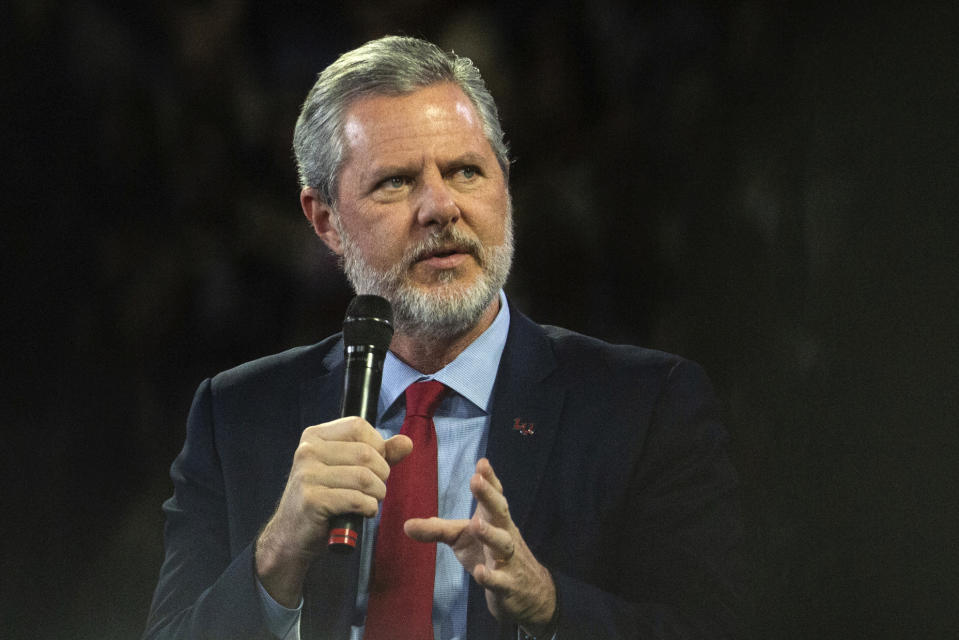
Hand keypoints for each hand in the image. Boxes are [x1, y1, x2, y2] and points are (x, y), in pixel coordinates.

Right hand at [255, 417, 412, 605]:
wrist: (292, 536)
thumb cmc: (324, 500)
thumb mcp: (348, 470)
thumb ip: (379, 454)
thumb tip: (406, 443)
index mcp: (314, 436)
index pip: (358, 426)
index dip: (377, 446)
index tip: (375, 466)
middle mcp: (307, 451)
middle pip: (366, 453)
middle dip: (381, 475)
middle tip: (375, 490)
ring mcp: (307, 475)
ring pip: (364, 477)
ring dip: (377, 494)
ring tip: (370, 501)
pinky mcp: (311, 500)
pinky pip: (356, 500)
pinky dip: (368, 508)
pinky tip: (362, 513)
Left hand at [405, 458, 556, 634]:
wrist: (524, 590)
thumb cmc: (487, 553)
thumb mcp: (460, 538)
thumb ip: (437, 529)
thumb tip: (406, 525)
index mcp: (493, 519)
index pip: (494, 495)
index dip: (489, 479)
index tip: (482, 463)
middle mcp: (504, 533)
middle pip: (500, 511)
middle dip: (489, 496)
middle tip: (476, 480)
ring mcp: (508, 559)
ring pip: (503, 543)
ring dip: (491, 533)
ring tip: (476, 524)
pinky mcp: (507, 584)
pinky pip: (500, 579)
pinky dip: (491, 576)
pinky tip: (481, 572)